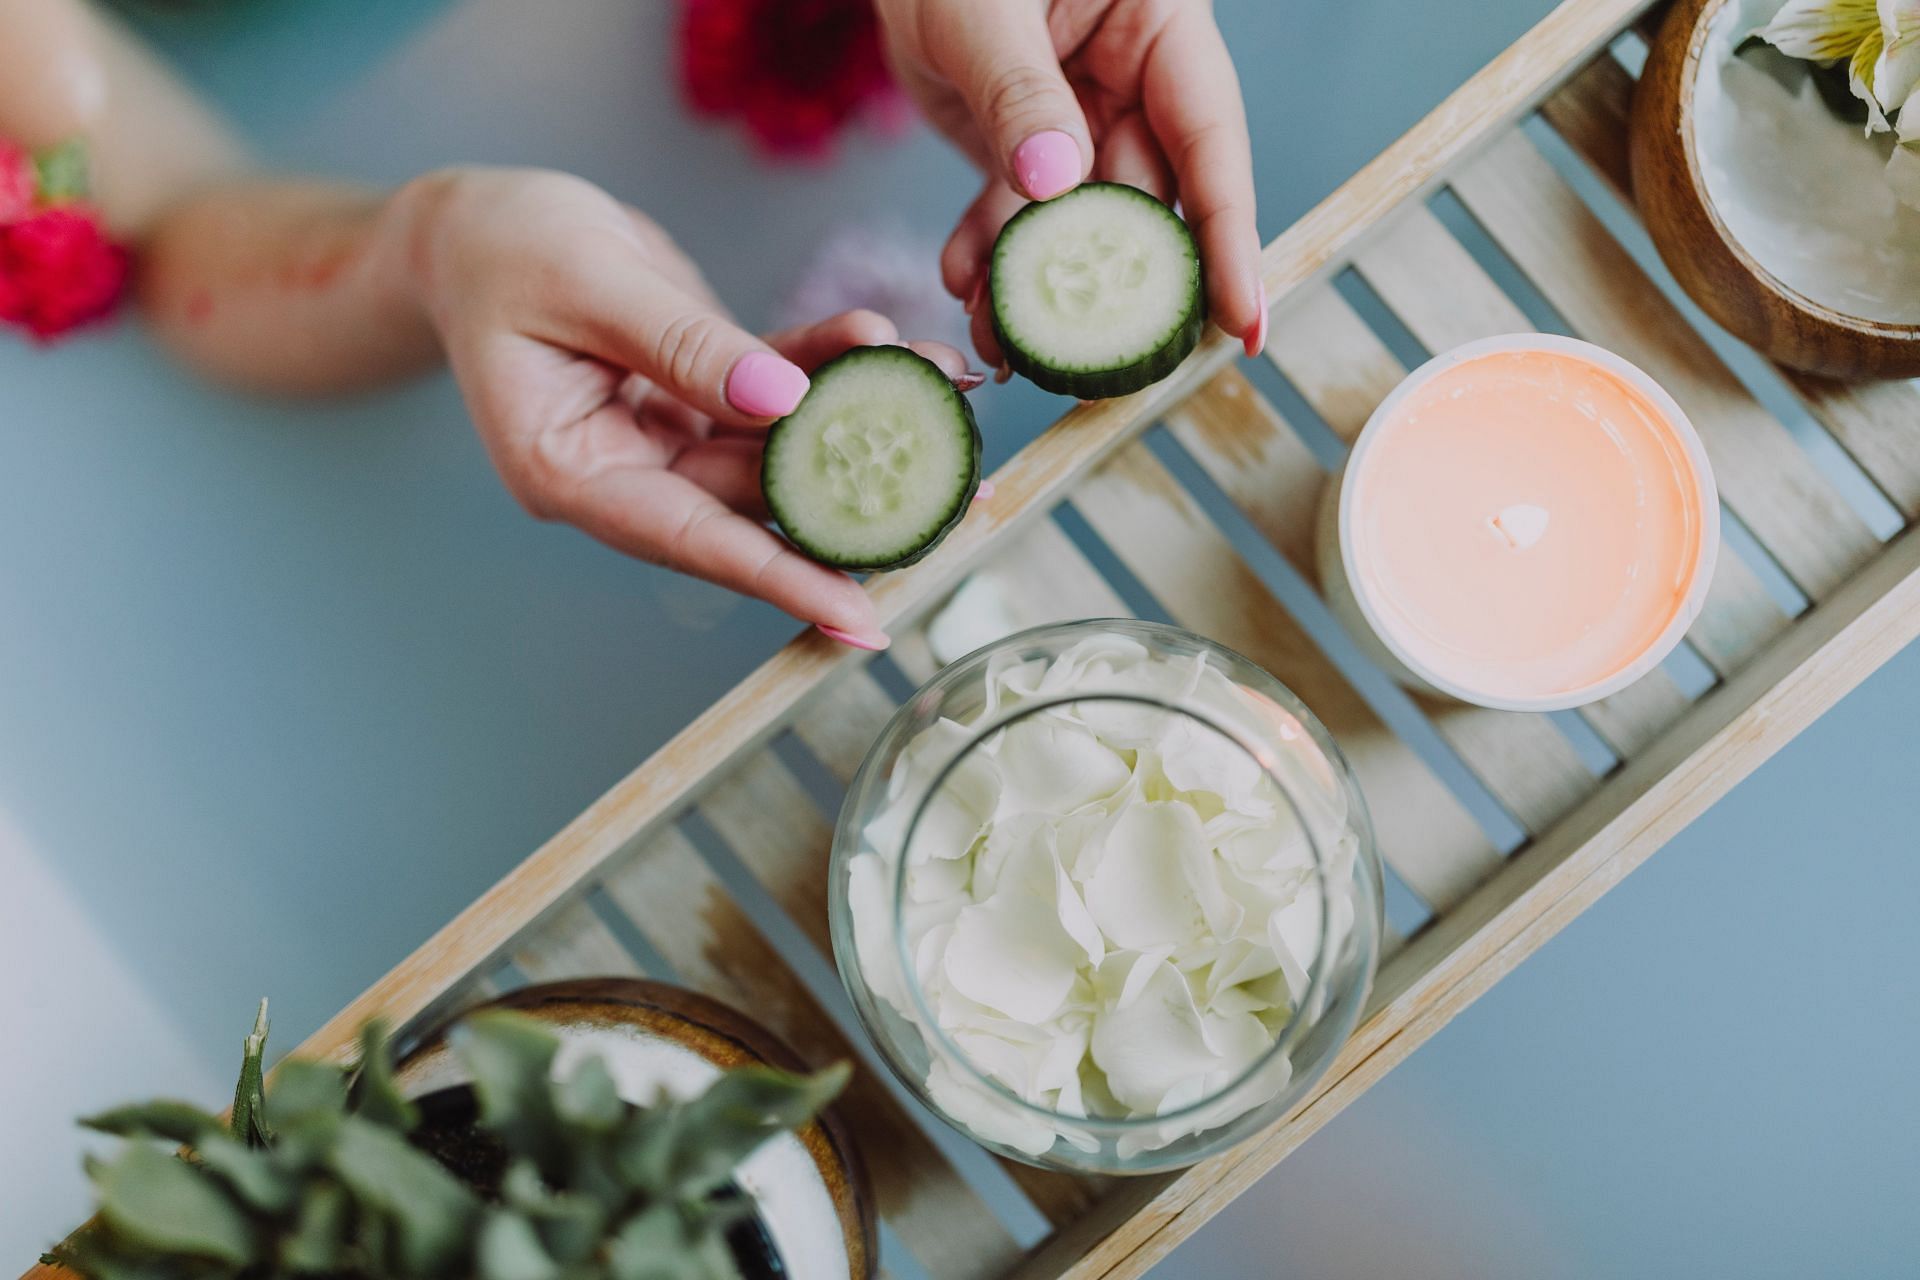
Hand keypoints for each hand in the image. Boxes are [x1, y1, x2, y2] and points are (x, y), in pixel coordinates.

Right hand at [407, 168, 974, 647]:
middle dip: (850, 503)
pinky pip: (776, 391)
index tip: (858, 616)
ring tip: (947, 401)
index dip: (777, 577)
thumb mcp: (587, 284)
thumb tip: (784, 403)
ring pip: (778, 449)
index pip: (688, 540)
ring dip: (860, 421)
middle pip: (750, 508)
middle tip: (952, 509)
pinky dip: (832, 368)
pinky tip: (890, 345)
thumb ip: (684, 347)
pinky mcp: (697, 393)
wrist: (474, 221)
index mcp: (572, 472)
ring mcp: (663, 438)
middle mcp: (623, 473)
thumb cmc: (502, 248)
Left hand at [875, 0, 1264, 365]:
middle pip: (1145, 200)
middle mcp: (1135, 76)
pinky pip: (1018, 215)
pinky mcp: (1026, 145)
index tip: (1241, 322)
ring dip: (1037, 286)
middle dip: (1112, 286)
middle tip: (1091, 364)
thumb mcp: (981, 11)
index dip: (1228, 239)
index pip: (1209, 141)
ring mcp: (1082, 117)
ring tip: (997, 342)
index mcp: (1160, 23)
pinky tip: (963, 284)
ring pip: (1077, 224)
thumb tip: (1058, 185)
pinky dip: (991, 254)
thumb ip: (1020, 93)